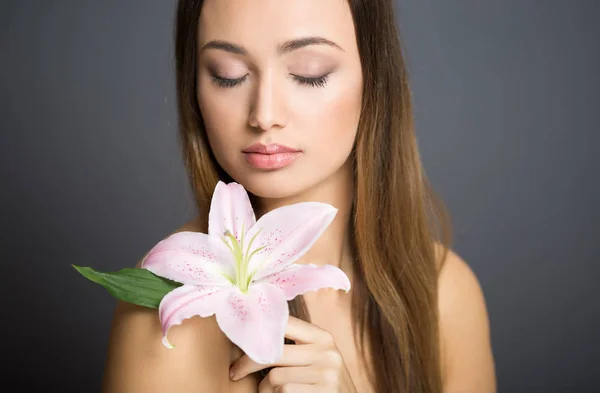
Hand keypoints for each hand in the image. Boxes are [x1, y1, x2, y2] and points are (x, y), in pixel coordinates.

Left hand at [229, 316, 358, 392]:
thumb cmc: (324, 383)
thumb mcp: (317, 358)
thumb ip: (295, 346)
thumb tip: (253, 334)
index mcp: (323, 337)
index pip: (284, 323)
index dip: (259, 329)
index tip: (241, 338)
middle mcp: (327, 352)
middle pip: (274, 351)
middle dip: (248, 363)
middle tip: (235, 372)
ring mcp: (327, 374)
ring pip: (275, 377)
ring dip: (266, 388)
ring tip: (272, 392)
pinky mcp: (323, 392)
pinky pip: (283, 392)